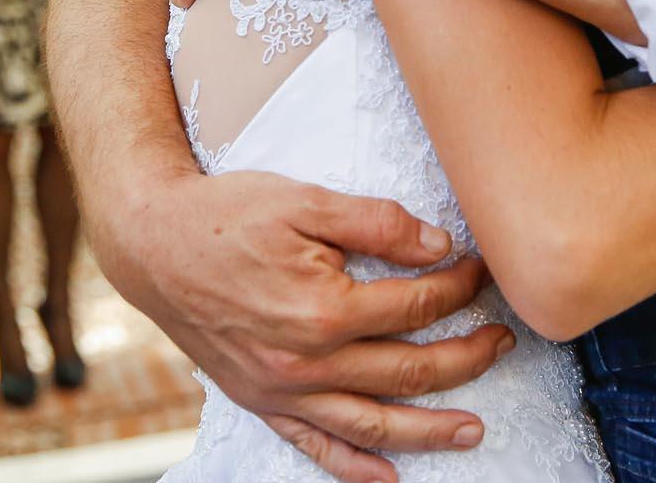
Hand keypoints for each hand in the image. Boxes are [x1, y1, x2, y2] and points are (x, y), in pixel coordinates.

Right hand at [96, 167, 513, 482]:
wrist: (152, 244)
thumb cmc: (226, 215)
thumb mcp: (305, 200)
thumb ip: (377, 223)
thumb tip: (438, 245)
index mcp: (323, 308)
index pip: (415, 305)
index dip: (457, 287)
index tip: (478, 270)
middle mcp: (306, 361)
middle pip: (408, 370)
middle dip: (466, 357)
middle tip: (503, 342)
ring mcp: (283, 390)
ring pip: (373, 424)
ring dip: (430, 431)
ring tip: (475, 431)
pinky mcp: (262, 402)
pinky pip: (315, 445)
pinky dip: (354, 468)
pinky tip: (389, 478)